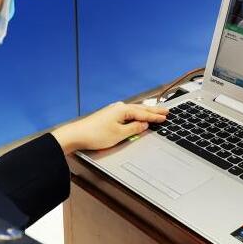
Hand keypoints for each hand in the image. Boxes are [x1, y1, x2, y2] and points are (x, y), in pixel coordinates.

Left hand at [52, 102, 167, 154]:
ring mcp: (113, 111)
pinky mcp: (109, 116)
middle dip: (153, 110)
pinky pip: (128, 113)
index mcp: (123, 110)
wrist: (76, 135)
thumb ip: (133, 128)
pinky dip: (137, 114)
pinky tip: (138, 116)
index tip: (165, 117)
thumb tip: (143, 125)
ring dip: (146, 112)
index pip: (143, 113)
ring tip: (156, 112)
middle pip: (140, 109)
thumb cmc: (95, 134)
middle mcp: (119, 108)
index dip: (155, 116)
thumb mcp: (119, 134)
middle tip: (165, 111)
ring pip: (134, 110)